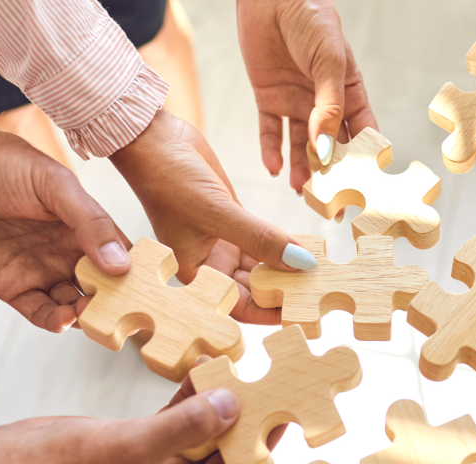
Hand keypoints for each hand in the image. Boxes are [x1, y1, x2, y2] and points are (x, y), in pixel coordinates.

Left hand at [0, 103, 130, 331]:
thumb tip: (121, 263)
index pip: (121, 256)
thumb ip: (90, 222)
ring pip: (74, 304)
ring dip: (85, 314)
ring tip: (89, 314)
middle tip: (122, 311)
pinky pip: (40, 312)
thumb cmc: (1, 164)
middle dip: (113, 302)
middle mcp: (68, 252)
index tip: (149, 289)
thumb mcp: (56, 185)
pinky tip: (63, 319)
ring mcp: (41, 271)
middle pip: (102, 287)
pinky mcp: (12, 287)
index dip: (136, 273)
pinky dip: (54, 321)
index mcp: (85, 226)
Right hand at [0, 371, 281, 463]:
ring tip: (244, 368)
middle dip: (243, 418)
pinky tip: (206, 368)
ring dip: (217, 401)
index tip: (286, 413)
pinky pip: (177, 417)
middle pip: (222, 452)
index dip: (261, 444)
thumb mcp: (132, 448)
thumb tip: (232, 405)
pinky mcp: (141, 443)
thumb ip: (186, 426)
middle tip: (272, 382)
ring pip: (201, 431)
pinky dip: (190, 395)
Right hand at [109, 109, 315, 323]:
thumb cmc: (169, 179)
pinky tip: (309, 248)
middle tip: (320, 293)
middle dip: (284, 291)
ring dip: (289, 268)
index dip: (269, 312)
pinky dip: (286, 243)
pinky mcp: (235, 219)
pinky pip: (266, 239)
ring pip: (264, 264)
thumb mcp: (218, 212)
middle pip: (255, 288)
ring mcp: (224, 241)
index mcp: (196, 273)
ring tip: (320, 274)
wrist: (155, 139)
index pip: (237, 305)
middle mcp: (211, 262)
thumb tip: (301, 264)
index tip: (301, 312)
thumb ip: (260, 240)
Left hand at [238, 0, 377, 190]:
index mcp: (350, 93)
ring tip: (301, 193)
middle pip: (332, 148)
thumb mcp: (328, 61)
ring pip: (301, 146)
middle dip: (332, 176)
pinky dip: (271, 150)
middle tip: (333, 205)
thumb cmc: (311, 18)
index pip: (362, 134)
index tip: (366, 189)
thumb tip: (327, 150)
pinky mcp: (269, 99)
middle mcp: (325, 103)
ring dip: (301, 169)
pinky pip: (270, 132)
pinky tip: (273, 169)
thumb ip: (328, 107)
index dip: (365, 162)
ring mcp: (297, 103)